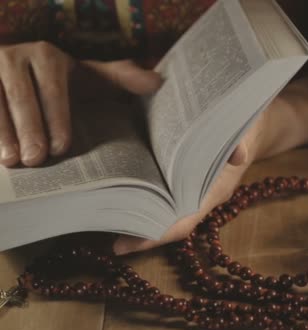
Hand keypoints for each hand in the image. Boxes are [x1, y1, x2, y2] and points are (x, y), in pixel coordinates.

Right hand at [0, 41, 160, 166]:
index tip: (62, 148)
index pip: (52, 89)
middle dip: (30, 130)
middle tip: (37, 160)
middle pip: (20, 96)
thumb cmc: (59, 79)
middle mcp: (14, 57)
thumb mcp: (88, 76)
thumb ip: (120, 79)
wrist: (14, 69)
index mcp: (47, 56)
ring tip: (13, 162)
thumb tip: (158, 82)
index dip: (57, 119)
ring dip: (3, 133)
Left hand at [112, 111, 265, 254]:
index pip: (182, 224)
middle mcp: (195, 194)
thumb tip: (239, 155)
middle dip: (132, 225)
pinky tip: (107, 177)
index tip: (120, 247)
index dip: (154, 238)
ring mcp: (184, 186)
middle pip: (161, 219)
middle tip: (97, 224)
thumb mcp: (246, 129)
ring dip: (128, 207)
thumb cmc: (245, 127)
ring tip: (95, 204)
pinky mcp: (174, 173)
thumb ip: (241, 141)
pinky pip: (152, 186)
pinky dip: (131, 186)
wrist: (249, 119)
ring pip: (154, 205)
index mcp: (213, 191)